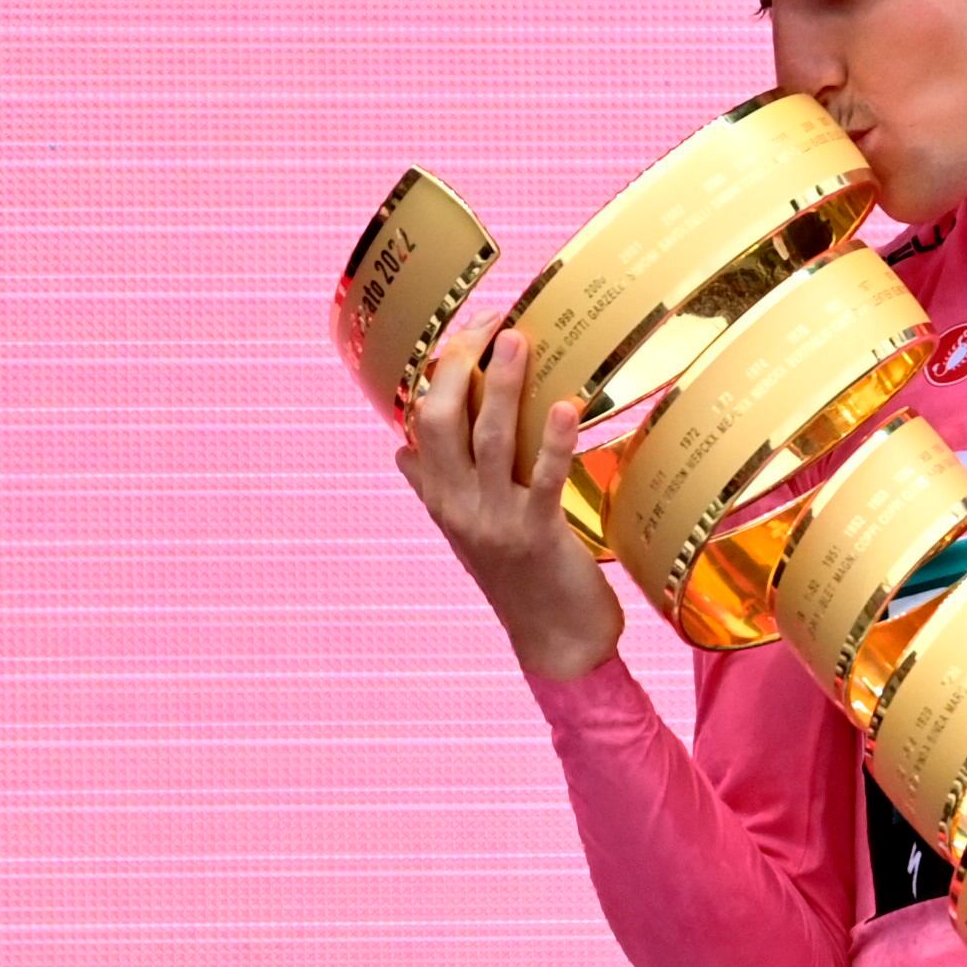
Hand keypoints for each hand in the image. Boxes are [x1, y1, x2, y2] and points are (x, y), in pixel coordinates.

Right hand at [393, 315, 623, 680]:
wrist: (556, 645)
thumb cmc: (521, 581)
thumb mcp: (468, 533)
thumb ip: (436, 489)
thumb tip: (402, 450)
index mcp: (441, 499)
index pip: (421, 422)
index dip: (440, 371)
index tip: (468, 329)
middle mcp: (459, 506)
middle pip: (442, 421)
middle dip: (462, 364)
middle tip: (492, 321)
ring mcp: (495, 521)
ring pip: (490, 440)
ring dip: (503, 386)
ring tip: (518, 339)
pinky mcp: (538, 536)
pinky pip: (543, 479)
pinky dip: (553, 441)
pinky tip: (564, 407)